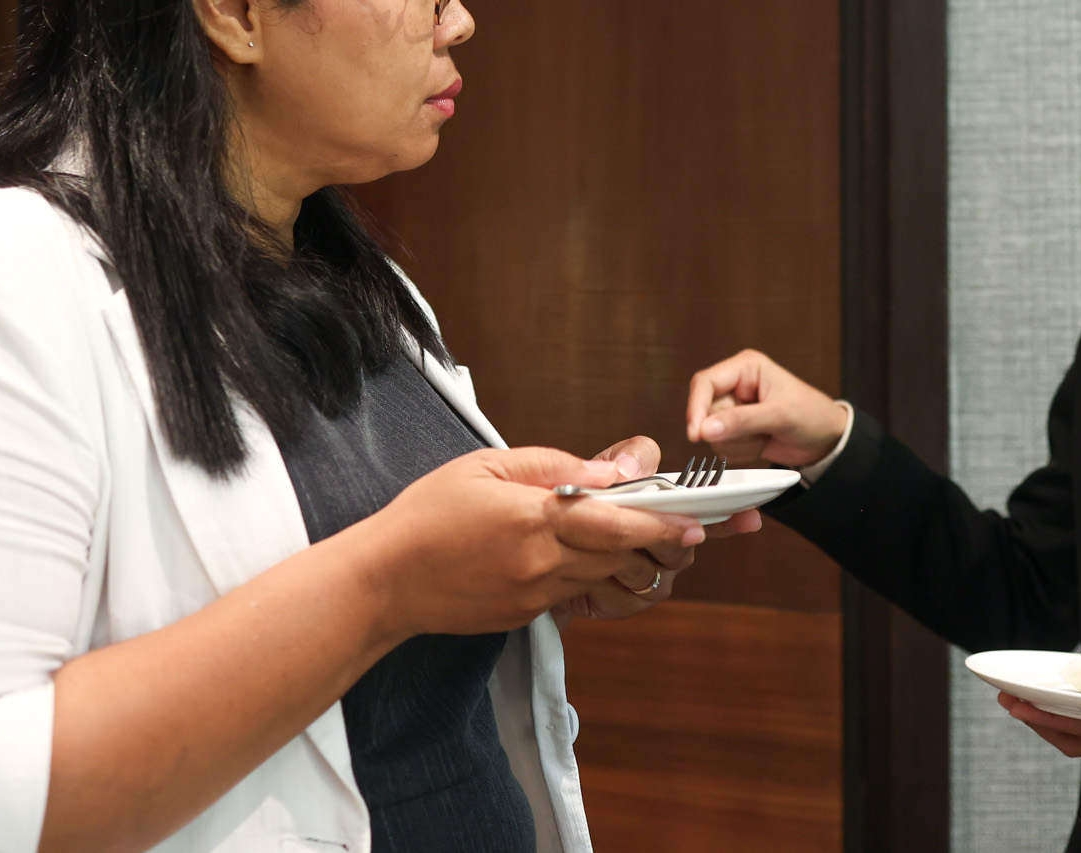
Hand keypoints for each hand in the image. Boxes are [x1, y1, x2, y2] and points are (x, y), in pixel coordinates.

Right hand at [352, 445, 703, 640]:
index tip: (696, 522)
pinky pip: (576, 595)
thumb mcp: (488, 465)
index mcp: (531, 520)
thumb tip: (615, 469)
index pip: (613, 522)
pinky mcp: (526, 615)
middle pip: (621, 556)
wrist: (384, 581)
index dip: (660, 523)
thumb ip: (557, 466)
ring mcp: (534, 595)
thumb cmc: (429, 513)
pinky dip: (595, 576)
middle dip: (662, 544)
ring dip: (632, 562)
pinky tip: (595, 557)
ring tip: (653, 543)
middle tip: (694, 530)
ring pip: (605, 579)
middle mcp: (539, 564)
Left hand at [555, 435, 764, 621]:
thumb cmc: (577, 503)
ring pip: (652, 567)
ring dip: (622, 554)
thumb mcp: (601, 469)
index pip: (713, 510)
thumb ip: (627, 457)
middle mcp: (672, 545)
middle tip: (635, 520)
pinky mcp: (629, 603)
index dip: (734, 514)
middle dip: (656, 530)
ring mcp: (654, 576)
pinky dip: (601, 580)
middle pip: (681, 542)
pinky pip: (624, 593)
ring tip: (593, 543)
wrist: (541, 548)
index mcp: (672, 510)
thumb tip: (632, 470)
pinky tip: (585, 573)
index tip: (752, 515)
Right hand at [685, 350, 847, 466]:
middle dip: (730, 431)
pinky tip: (762, 443)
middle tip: (757, 433)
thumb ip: (741, 421)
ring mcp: (735, 409)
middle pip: (705, 412)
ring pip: (712, 432)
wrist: (826, 440)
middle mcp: (736, 385)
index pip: (705, 383)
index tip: (696, 433)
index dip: (696, 407)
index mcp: (745, 368)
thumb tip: (705, 428)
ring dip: (738, 442)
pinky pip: (722, 445)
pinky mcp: (736, 429)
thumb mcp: (779, 415)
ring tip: (764, 436)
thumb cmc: (812, 415)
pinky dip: (741, 451)